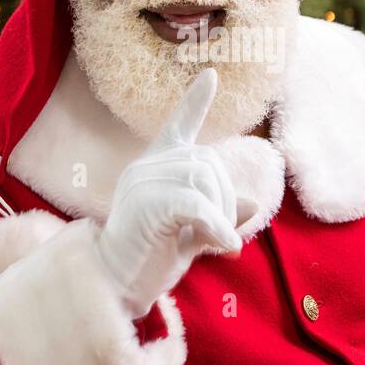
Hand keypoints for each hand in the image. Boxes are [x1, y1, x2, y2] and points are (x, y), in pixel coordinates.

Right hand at [96, 68, 245, 320]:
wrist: (111, 288)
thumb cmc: (149, 261)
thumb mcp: (194, 234)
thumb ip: (219, 214)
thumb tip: (253, 202)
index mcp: (154, 169)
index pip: (178, 127)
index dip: (195, 102)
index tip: (210, 76)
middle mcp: (146, 168)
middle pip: (208, 164)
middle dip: (226, 200)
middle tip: (224, 238)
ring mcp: (143, 181)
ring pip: (205, 182)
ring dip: (221, 216)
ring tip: (217, 246)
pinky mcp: (148, 202)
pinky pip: (197, 206)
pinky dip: (218, 227)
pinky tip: (226, 248)